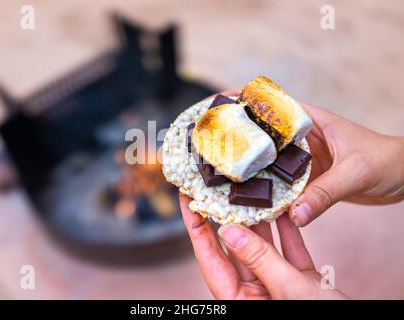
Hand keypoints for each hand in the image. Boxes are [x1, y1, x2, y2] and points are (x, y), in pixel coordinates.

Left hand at [180, 195, 347, 298]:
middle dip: (229, 216)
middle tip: (219, 187)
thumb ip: (258, 258)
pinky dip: (288, 230)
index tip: (186, 200)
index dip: (195, 227)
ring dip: (261, 219)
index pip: (209, 258)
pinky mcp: (299, 281)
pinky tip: (286, 208)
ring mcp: (277, 285)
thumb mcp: (287, 289)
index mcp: (239, 300)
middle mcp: (253, 292)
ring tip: (253, 191)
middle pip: (235, 247)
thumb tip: (228, 230)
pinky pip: (289, 250)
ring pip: (263, 246)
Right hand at [215, 92, 403, 225]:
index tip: (217, 105)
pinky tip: (250, 198)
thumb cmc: (387, 162)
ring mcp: (303, 159)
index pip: (272, 105)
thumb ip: (324, 193)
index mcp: (311, 122)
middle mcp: (302, 139)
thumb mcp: (355, 173)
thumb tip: (294, 215)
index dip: (244, 102)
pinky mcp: (307, 179)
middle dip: (237, 136)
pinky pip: (282, 183)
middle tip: (209, 144)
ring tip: (221, 172)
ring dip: (249, 165)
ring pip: (269, 160)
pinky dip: (267, 189)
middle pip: (263, 134)